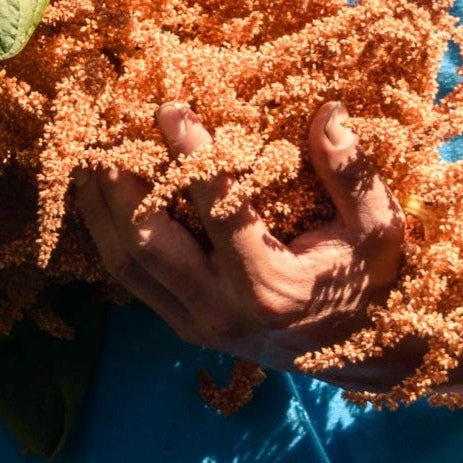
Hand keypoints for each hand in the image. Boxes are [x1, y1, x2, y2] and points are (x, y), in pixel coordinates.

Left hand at [74, 100, 420, 387]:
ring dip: (99, 208)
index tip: (170, 109)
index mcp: (271, 287)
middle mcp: (223, 313)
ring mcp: (196, 324)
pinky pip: (131, 277)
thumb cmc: (369, 279)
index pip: (219, 214)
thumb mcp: (379, 230)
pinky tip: (96, 189)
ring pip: (128, 265)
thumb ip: (353, 175)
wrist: (363, 352)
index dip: (192, 160)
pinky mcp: (182, 323)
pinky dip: (106, 232)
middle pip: (150, 246)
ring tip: (83, 152)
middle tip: (102, 130)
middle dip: (120, 186)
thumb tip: (328, 112)